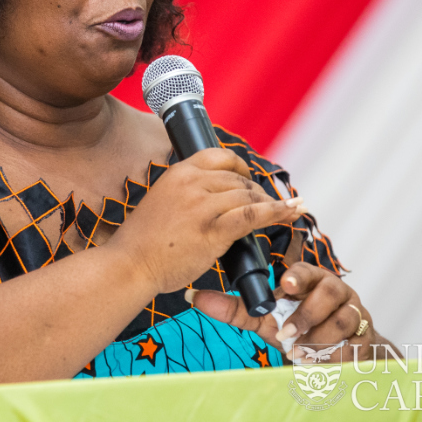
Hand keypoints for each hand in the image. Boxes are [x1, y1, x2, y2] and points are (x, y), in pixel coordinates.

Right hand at [107, 148, 305, 294]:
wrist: (129, 265)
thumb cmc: (144, 242)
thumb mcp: (163, 202)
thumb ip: (187, 194)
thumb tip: (215, 197)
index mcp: (178, 173)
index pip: (220, 156)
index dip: (241, 167)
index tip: (250, 179)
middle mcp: (191, 183)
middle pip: (238, 178)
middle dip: (257, 191)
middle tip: (269, 206)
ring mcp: (202, 206)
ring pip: (247, 195)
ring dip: (270, 204)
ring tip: (285, 212)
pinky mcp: (212, 230)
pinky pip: (252, 215)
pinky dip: (277, 212)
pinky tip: (292, 212)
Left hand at [188, 261, 383, 362]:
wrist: (335, 352)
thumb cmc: (298, 326)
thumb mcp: (266, 319)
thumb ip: (235, 308)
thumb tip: (193, 296)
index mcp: (311, 280)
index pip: (307, 271)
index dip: (297, 276)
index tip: (283, 285)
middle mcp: (336, 291)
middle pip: (330, 290)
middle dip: (308, 312)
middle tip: (288, 333)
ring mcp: (354, 313)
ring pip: (344, 319)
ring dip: (319, 337)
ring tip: (298, 352)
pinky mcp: (365, 338)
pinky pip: (355, 344)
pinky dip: (334, 354)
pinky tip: (318, 362)